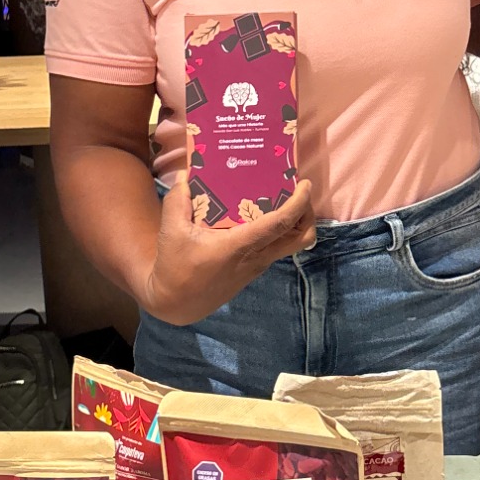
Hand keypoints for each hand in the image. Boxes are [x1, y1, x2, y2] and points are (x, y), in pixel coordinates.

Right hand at [141, 176, 314, 325]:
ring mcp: (257, 266)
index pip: (280, 224)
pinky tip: (261, 216)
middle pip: (301, 238)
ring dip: (295, 222)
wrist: (177, 304)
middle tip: (298, 191)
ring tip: (282, 198)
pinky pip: (275, 248)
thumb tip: (186, 175)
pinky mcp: (252, 270)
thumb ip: (178, 201)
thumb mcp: (171, 232)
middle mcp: (256, 257)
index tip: (305, 184)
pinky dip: (279, 231)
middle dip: (307, 214)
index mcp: (240, 246)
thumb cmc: (175, 268)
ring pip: (290, 245)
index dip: (298, 203)